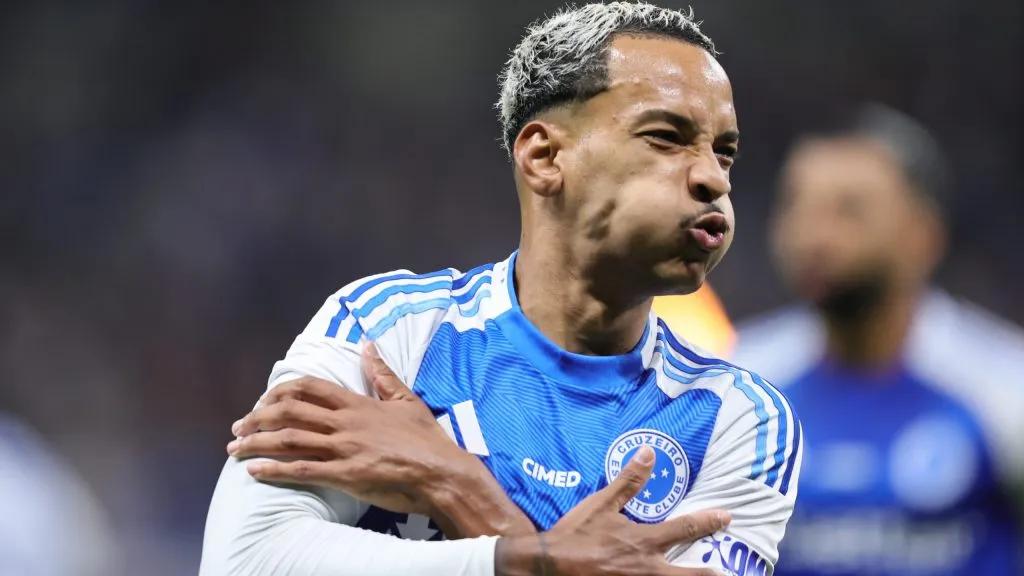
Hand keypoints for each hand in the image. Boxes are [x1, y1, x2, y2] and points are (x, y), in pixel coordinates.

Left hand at [228, 344, 536, 536]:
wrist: (442, 472)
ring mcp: (344, 449)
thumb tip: (368, 344)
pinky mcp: (347, 475)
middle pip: (289, 413)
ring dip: (257, 443)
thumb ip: (382, 373)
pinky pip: (303, 471)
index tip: (262, 402)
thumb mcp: (404, 399)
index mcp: (356, 404)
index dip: (278, 393)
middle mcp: (345, 423)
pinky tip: (254, 472)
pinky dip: (275, 470)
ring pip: (290, 440)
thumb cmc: (426, 438)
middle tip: (238, 426)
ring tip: (235, 448)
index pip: (308, 388)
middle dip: (257, 418)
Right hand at [496, 446, 730, 575]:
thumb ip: (628, 482)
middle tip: (725, 572)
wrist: (550, 565)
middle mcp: (648, 568)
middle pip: (688, 574)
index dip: (708, 522)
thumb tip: (650, 454)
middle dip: (709, 573)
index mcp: (644, 542)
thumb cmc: (576, 534)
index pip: (684, 529)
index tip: (726, 517)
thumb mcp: (601, 504)